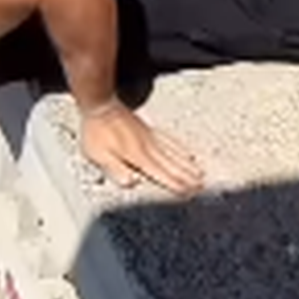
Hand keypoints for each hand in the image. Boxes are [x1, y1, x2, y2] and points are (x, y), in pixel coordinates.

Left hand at [78, 101, 203, 197]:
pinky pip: (170, 141)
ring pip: (174, 154)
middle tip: (202, 187)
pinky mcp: (149, 130)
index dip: (175, 185)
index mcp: (136, 157)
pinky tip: (187, 153)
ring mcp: (151, 138)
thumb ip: (115, 169)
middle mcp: (148, 148)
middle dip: (187, 177)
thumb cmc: (96, 132)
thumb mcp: (98, 155)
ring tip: (200, 174)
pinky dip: (181, 149)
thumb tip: (132, 183)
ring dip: (188, 166)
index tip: (189, 193)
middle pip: (172, 166)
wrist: (101, 104)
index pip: (160, 174)